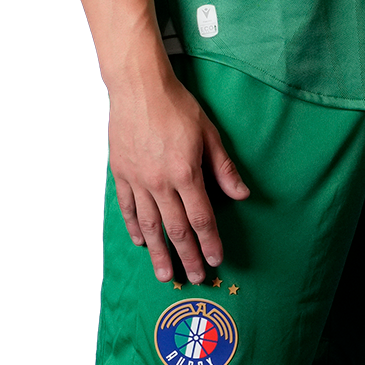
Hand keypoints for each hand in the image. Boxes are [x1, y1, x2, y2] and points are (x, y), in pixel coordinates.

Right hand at [108, 65, 250, 284]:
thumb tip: (242, 195)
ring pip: (150, 225)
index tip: (216, 260)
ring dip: (158, 252)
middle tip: (195, 277)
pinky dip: (134, 227)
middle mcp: (159, 182)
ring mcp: (137, 179)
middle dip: (187, 256)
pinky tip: (141, 242)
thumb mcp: (210, 135)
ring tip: (164, 274)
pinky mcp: (121, 173)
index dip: (210, 242)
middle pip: (176, 229)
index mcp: (186, 173)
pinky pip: (127, 207)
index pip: (201, 218)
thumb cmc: (178, 107)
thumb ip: (224, 169)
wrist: (139, 87)